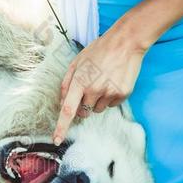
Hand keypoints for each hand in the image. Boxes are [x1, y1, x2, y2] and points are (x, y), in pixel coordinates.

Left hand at [53, 21, 147, 144]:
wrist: (126, 43)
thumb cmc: (99, 51)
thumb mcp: (76, 62)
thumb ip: (66, 83)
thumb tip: (62, 103)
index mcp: (80, 81)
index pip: (67, 110)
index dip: (61, 127)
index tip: (56, 139)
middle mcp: (94, 90)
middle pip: (83, 112)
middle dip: (82, 105)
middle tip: (89, 88)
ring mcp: (109, 93)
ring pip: (97, 109)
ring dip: (97, 101)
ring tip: (103, 81)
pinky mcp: (122, 94)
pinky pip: (111, 105)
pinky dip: (110, 97)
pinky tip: (113, 81)